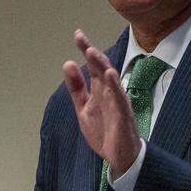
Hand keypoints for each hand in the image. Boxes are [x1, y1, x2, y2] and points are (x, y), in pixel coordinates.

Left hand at [63, 29, 140, 178]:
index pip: (92, 66)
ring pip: (110, 80)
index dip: (86, 49)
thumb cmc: (105, 131)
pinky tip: (110, 74)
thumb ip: (76, 88)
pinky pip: (120, 98)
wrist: (120, 156)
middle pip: (101, 68)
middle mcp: (109, 92)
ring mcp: (117, 102)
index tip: (78, 34)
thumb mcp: (83, 108)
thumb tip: (68, 63)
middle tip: (81, 39)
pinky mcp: (123, 114)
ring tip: (92, 52)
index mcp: (99, 90)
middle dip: (92, 53)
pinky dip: (115, 86)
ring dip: (101, 65)